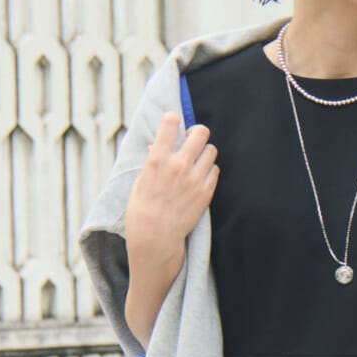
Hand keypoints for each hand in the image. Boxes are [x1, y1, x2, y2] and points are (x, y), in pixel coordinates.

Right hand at [127, 112, 217, 274]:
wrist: (156, 237)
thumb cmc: (142, 210)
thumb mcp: (140, 181)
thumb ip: (152, 161)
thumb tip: (158, 146)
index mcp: (157, 160)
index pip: (170, 124)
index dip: (172, 120)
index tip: (173, 122)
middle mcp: (178, 166)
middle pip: (200, 132)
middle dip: (196, 134)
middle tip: (192, 141)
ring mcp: (195, 178)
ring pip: (212, 150)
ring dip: (204, 153)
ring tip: (196, 162)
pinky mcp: (206, 191)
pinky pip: (216, 170)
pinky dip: (209, 171)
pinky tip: (200, 177)